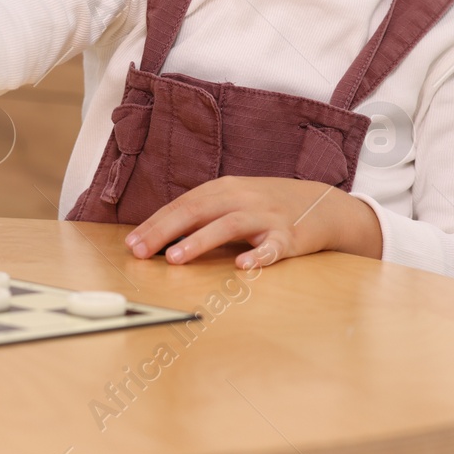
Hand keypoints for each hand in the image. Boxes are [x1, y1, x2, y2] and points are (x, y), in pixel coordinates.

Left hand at [123, 176, 382, 269]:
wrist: (322, 204)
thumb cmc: (266, 206)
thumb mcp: (232, 201)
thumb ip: (203, 215)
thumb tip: (161, 236)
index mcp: (223, 189)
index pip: (181, 205)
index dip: (155, 223)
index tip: (131, 243)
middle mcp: (241, 198)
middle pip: (197, 210)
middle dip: (164, 231)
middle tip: (139, 250)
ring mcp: (266, 216)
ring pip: (228, 225)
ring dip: (199, 241)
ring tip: (175, 258)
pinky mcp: (290, 236)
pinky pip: (272, 247)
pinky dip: (257, 255)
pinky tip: (242, 265)